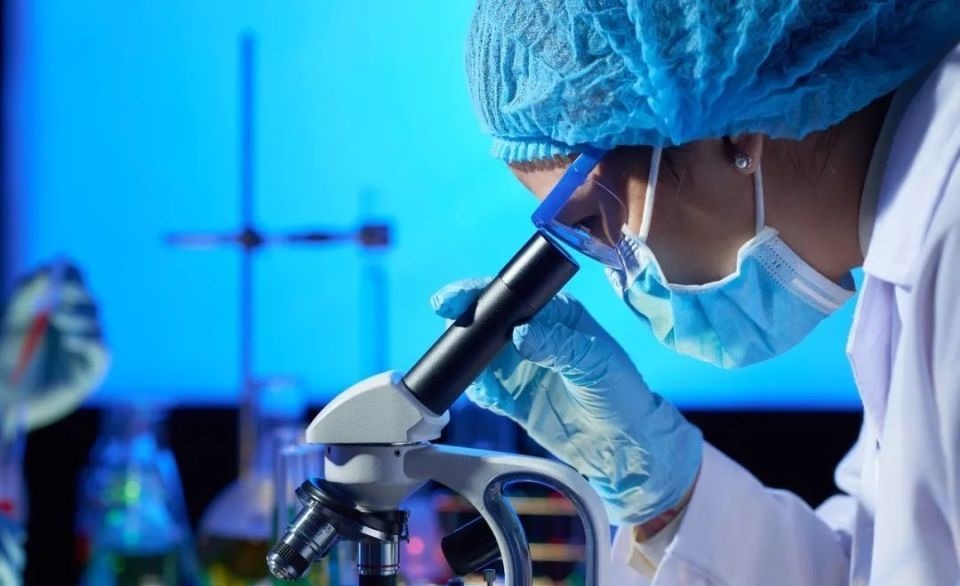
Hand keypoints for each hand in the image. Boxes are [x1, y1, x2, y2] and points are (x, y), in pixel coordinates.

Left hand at [0, 262, 109, 429]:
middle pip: (89, 301)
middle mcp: (75, 327)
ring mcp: (85, 350)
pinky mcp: (91, 372)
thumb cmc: (3, 358)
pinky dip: (89, 342)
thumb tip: (51, 266)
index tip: (60, 271)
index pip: (75, 285)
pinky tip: (70, 340)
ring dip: (78, 318)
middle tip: (58, 296)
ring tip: (56, 321)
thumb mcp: (11, 319)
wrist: (1, 395)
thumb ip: (26, 291)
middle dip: (76, 295)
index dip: (72, 276)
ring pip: (97, 324)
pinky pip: (102, 351)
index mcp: (57, 310)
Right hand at [432, 277, 701, 523]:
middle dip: (465, 322)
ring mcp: (520, 367)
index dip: (481, 293)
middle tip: (449, 328)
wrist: (623, 447)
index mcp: (556, 314)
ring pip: (480, 354)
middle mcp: (534, 335)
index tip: (453, 299)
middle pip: (489, 320)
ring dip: (464, 356)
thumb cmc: (620, 393)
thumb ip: (558, 346)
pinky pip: (484, 388)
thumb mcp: (594, 362)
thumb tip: (518, 334)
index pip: (513, 295)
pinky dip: (475, 387)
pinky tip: (480, 390)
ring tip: (457, 362)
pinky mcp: (512, 398)